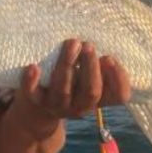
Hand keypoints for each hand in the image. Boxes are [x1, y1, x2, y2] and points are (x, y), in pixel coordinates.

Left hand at [15, 39, 131, 128]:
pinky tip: (33, 67)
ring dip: (67, 65)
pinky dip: (31, 81)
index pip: (119, 95)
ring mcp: (58, 105)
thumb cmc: (71, 83)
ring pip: (63, 89)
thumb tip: (97, 45)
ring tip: (71, 43)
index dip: (118, 78)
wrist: (38, 109)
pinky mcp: (36, 101)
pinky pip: (33, 93)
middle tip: (88, 45)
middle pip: (90, 92)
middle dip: (90, 67)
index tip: (109, 57)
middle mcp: (81, 106)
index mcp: (99, 98)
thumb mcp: (88, 76)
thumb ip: (98, 65)